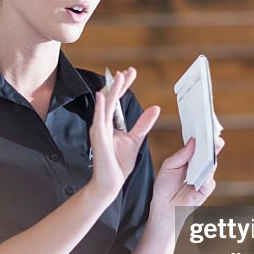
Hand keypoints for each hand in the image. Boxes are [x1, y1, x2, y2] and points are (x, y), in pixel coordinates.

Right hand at [88, 67, 159, 197]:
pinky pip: (99, 120)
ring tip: (118, 76)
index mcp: (110, 123)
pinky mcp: (98, 139)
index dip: (123, 86)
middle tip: (128, 70)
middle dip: (119, 83)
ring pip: (105, 105)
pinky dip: (100, 107)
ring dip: (111, 90)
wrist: (110, 183)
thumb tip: (155, 109)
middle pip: (110, 99)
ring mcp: (99, 130)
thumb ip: (143, 124)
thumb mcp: (135, 140)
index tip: (130, 72)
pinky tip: (103, 96)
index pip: (117, 100)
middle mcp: (102, 124)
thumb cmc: (118, 164)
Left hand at [150, 133, 224, 216]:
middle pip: (210, 152)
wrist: (163, 206)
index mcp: (191, 158)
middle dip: (212, 143)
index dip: (204, 136)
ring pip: (212, 165)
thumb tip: (193, 142)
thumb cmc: (165, 185)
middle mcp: (200, 166)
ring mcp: (205, 177)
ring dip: (211, 157)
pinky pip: (209, 180)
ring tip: (210, 147)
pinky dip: (207, 174)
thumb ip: (181, 155)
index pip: (200, 144)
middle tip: (213, 134)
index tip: (206, 125)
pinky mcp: (206, 189)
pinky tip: (205, 168)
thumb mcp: (169, 166)